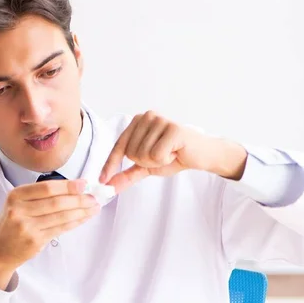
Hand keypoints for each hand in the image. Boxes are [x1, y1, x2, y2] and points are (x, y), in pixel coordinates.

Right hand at [0, 179, 98, 289]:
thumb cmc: (11, 223)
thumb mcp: (17, 203)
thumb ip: (39, 195)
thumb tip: (72, 189)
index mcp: (16, 196)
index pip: (46, 188)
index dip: (67, 186)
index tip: (83, 184)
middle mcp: (20, 210)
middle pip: (56, 202)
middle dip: (79, 199)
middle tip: (93, 197)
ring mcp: (27, 227)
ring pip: (61, 216)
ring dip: (81, 211)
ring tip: (93, 207)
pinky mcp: (35, 241)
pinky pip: (60, 229)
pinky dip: (74, 222)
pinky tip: (83, 218)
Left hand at [99, 111, 247, 192]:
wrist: (201, 155)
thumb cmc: (174, 156)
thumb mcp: (146, 167)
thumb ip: (127, 174)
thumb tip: (108, 185)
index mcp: (138, 121)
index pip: (119, 146)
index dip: (111, 165)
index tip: (102, 181)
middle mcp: (147, 116)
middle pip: (131, 153)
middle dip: (146, 162)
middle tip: (163, 155)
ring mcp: (160, 120)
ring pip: (143, 155)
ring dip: (157, 161)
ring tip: (170, 153)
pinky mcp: (173, 129)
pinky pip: (156, 155)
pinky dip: (166, 159)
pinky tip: (176, 152)